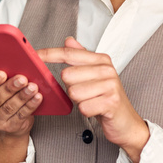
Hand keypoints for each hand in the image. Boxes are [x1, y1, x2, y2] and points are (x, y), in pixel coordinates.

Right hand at [0, 70, 41, 138]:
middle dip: (10, 88)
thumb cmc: (0, 95)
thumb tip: (11, 62)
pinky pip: (21, 115)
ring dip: (22, 96)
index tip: (2, 73)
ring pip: (9, 108)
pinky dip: (30, 105)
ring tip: (32, 87)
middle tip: (22, 79)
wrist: (7, 120)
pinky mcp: (10, 127)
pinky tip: (37, 97)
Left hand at [37, 37, 149, 162]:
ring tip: (91, 100)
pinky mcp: (111, 102)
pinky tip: (95, 110)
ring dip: (79, 101)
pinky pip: (83, 107)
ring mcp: (110, 85)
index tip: (35, 55)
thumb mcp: (95, 75)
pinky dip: (86, 111)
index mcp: (101, 60)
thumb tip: (68, 40)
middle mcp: (107, 70)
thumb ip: (81, 57)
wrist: (126, 122)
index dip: (50, 54)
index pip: (69, 53)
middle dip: (71, 87)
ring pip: (73, 92)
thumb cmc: (107, 98)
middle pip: (68, 74)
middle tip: (85, 92)